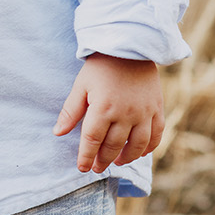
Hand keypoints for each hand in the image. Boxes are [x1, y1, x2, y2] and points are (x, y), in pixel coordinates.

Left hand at [54, 54, 163, 174]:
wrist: (131, 46)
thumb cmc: (101, 66)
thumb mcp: (81, 85)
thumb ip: (71, 111)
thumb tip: (58, 133)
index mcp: (103, 108)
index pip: (92, 140)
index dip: (86, 156)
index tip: (82, 168)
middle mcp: (125, 114)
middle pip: (113, 146)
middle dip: (104, 160)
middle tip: (97, 167)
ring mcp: (144, 112)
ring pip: (137, 145)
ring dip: (126, 157)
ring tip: (117, 162)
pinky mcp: (157, 108)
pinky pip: (156, 134)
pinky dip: (148, 147)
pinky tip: (139, 152)